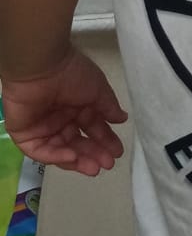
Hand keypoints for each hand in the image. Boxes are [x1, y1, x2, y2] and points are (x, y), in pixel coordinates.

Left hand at [2, 49, 127, 175]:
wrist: (42, 67)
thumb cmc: (72, 74)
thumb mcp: (98, 89)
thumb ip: (108, 107)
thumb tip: (122, 119)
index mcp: (77, 106)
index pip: (92, 128)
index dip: (105, 140)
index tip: (118, 152)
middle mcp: (61, 118)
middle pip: (78, 142)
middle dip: (93, 153)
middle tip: (108, 163)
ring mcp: (43, 128)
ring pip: (61, 150)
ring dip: (78, 160)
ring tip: (94, 167)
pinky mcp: (26, 135)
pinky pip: (42, 151)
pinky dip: (56, 156)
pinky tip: (73, 157)